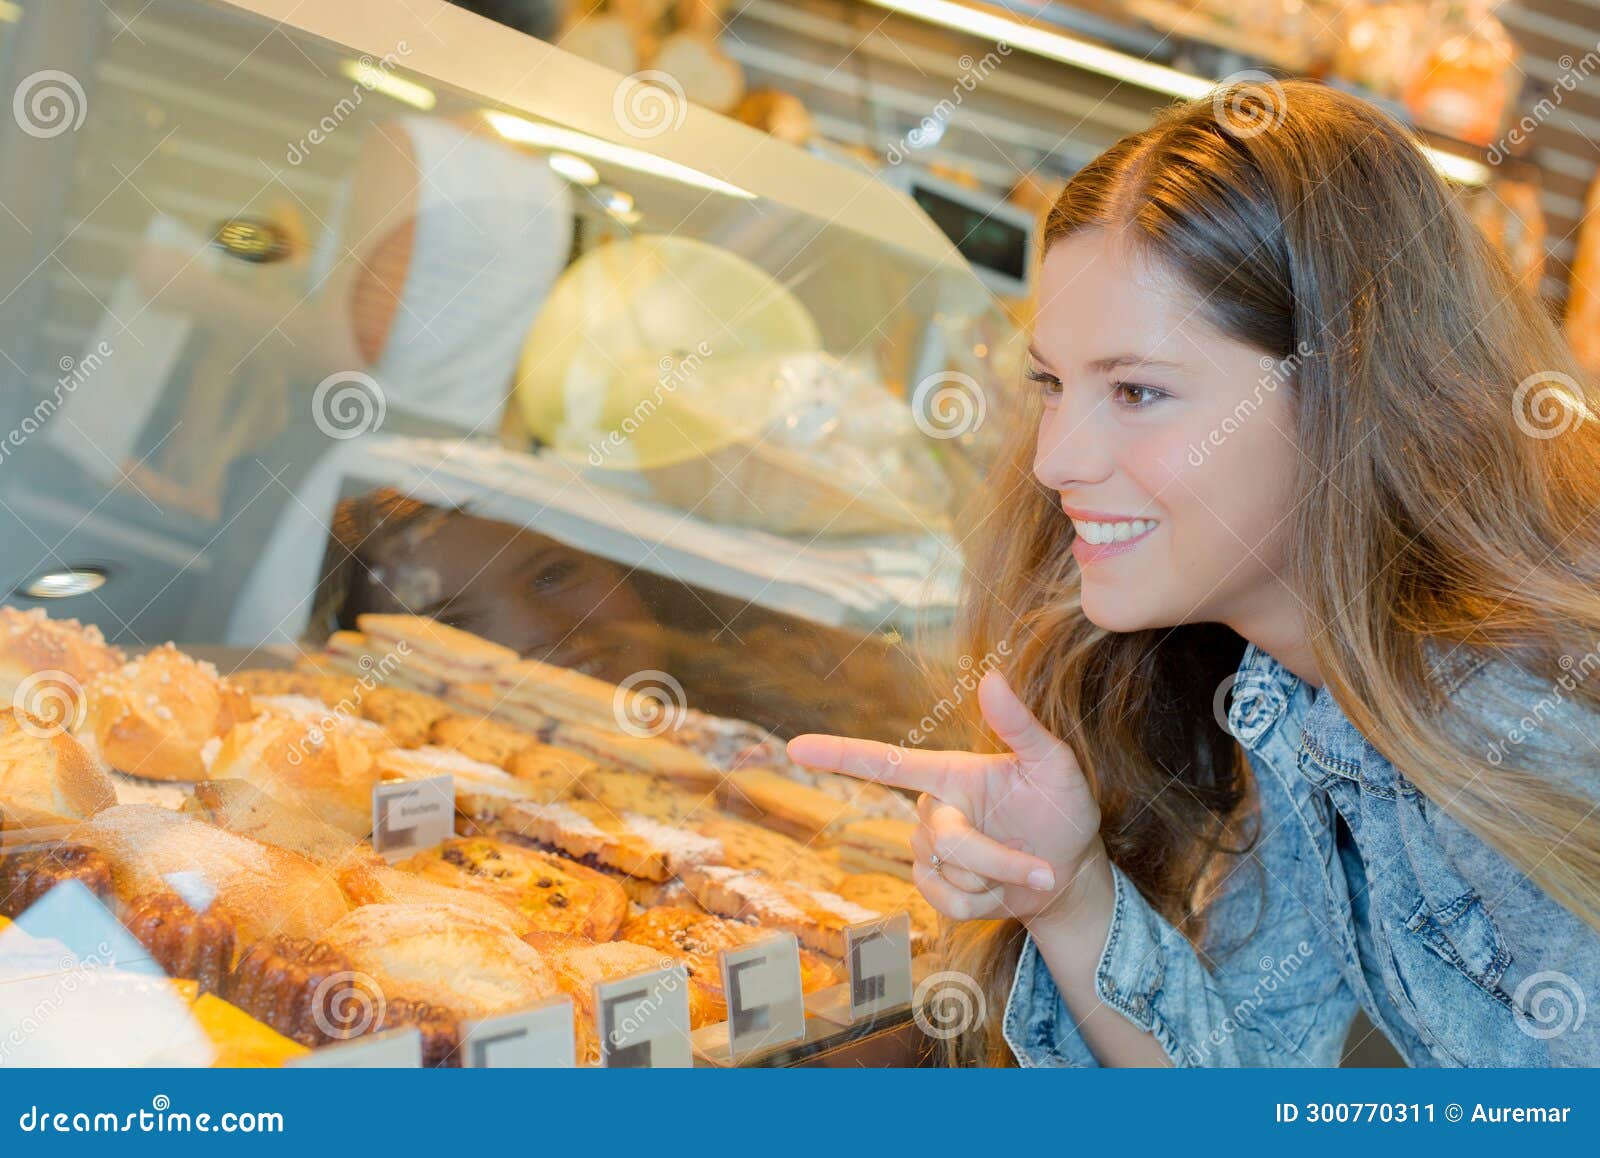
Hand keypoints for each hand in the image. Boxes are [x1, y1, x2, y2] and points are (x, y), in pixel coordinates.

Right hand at [787, 669, 1104, 925]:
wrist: (1069, 874)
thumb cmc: (1064, 808)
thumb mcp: (1056, 763)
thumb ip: (1020, 725)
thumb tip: (991, 678)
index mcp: (949, 773)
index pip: (884, 762)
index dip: (837, 755)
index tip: (795, 747)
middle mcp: (933, 809)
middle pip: (942, 839)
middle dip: (996, 859)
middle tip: (1042, 866)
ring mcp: (932, 851)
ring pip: (948, 874)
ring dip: (996, 882)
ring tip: (1027, 870)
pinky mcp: (938, 888)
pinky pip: (947, 904)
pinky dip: (985, 907)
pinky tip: (1004, 893)